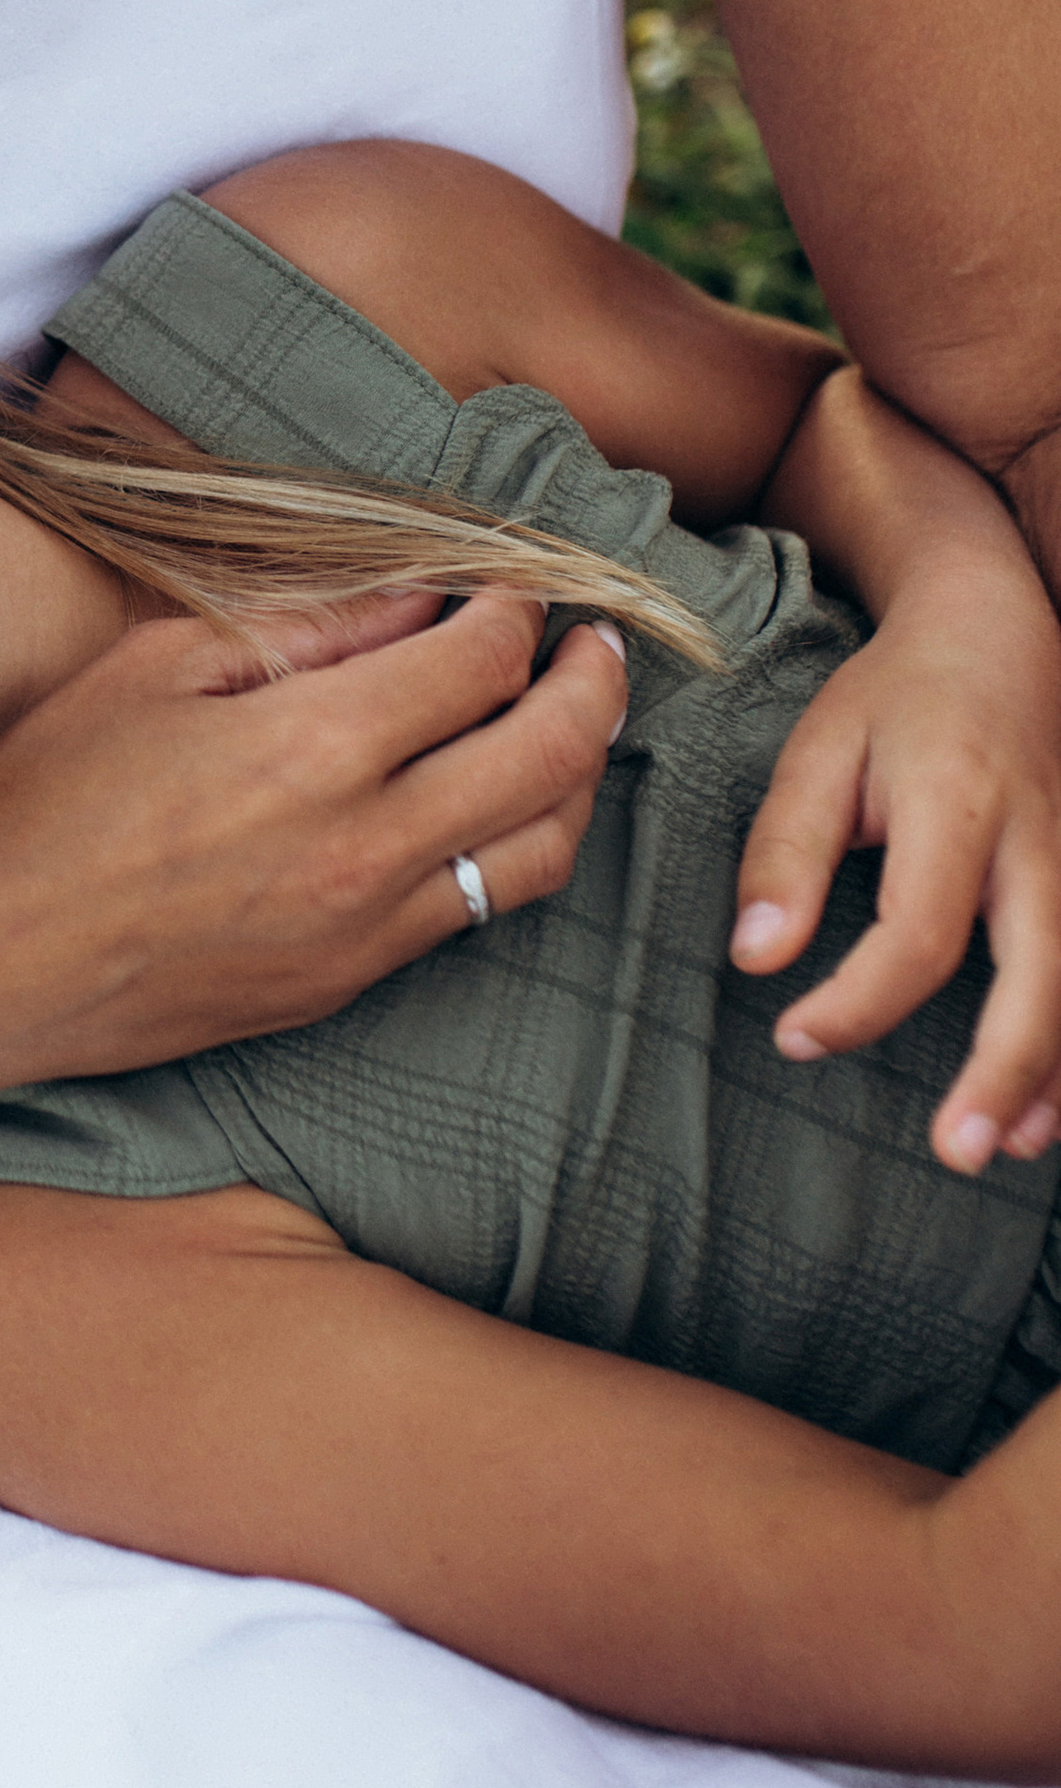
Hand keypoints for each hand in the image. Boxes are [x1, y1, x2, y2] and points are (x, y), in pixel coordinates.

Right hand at [0, 590, 628, 1096]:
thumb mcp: (157, 667)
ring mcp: (362, 932)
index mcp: (310, 748)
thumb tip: (418, 596)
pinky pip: (471, 914)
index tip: (514, 584)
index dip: (514, 609)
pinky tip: (482, 804)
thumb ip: (306, 629)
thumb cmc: (39, 793)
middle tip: (596, 643)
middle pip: (547, 756)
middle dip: (591, 684)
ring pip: (540, 853)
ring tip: (562, 724)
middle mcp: (361, 848)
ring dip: (573, 777)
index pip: (479, 661)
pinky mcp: (345, 986)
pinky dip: (506, 848)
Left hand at [729, 561, 1060, 1172]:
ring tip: (1002, 1149)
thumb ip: (787, 854)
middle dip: (1003, 1071)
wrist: (994, 635)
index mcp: (960, 804)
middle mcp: (1038, 842)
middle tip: (955, 1152)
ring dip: (1050, 1076)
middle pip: (1040, 975)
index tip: (793, 1036)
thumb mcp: (817, 754)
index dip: (859, 1002)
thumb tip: (757, 958)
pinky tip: (1044, 1112)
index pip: (920, 933)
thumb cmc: (893, 699)